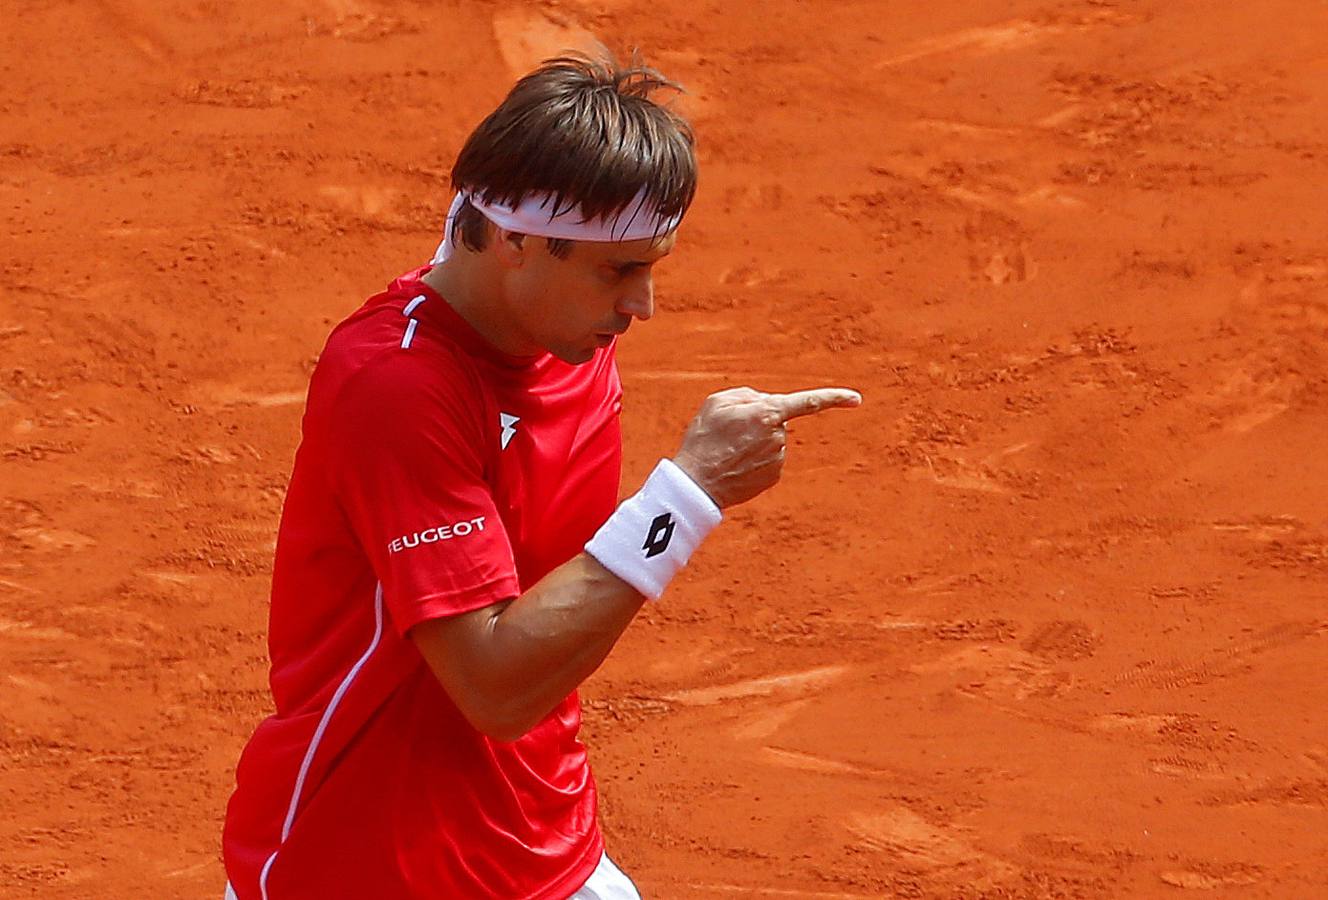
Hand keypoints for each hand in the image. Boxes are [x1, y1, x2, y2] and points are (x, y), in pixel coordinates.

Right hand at [672, 386, 862, 508]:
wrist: (697, 484)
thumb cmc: (703, 438)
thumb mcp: (717, 402)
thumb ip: (747, 394)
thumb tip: (767, 403)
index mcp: (768, 413)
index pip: (808, 403)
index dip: (834, 398)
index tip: (856, 399)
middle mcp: (779, 437)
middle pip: (776, 420)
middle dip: (758, 420)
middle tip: (728, 431)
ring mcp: (778, 459)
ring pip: (772, 440)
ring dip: (754, 441)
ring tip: (728, 450)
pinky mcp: (774, 477)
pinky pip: (769, 459)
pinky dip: (755, 459)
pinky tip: (736, 465)